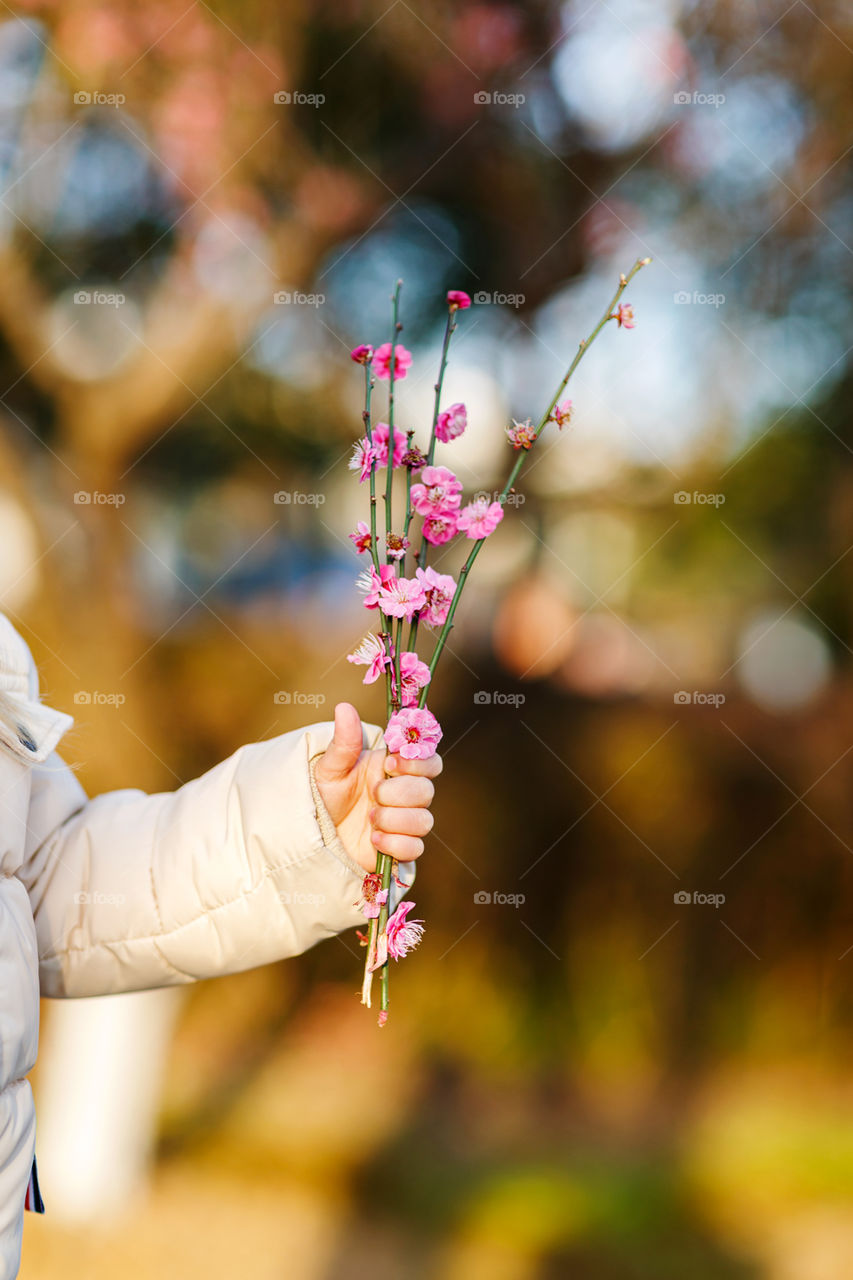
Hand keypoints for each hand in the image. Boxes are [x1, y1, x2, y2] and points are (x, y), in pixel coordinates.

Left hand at [314, 702, 441, 873]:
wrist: (314, 832)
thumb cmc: (324, 796)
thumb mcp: (330, 768)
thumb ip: (344, 741)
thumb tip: (345, 707)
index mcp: (394, 770)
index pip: (429, 761)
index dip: (418, 763)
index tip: (390, 764)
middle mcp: (404, 795)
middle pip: (427, 791)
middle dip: (398, 793)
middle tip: (373, 793)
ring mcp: (404, 823)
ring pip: (424, 821)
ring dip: (395, 819)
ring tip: (369, 818)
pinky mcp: (399, 848)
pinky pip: (415, 849)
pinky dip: (396, 844)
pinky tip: (374, 839)